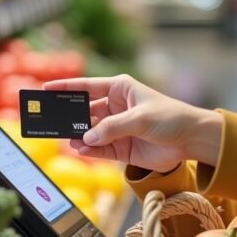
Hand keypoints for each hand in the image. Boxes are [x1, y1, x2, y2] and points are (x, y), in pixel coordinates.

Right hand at [43, 75, 222, 172]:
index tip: (45, 89)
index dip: (65, 87)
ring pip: (89, 132)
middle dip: (68, 116)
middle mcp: (115, 107)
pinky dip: (90, 150)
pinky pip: (99, 148)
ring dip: (78, 135)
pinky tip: (82, 149)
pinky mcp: (121, 147)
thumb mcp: (141, 117)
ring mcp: (117, 128)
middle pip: (84, 111)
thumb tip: (87, 137)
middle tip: (49, 121)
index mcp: (119, 89)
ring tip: (67, 139)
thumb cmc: (171, 117)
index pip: (87, 86)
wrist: (192, 139)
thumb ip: (113, 127)